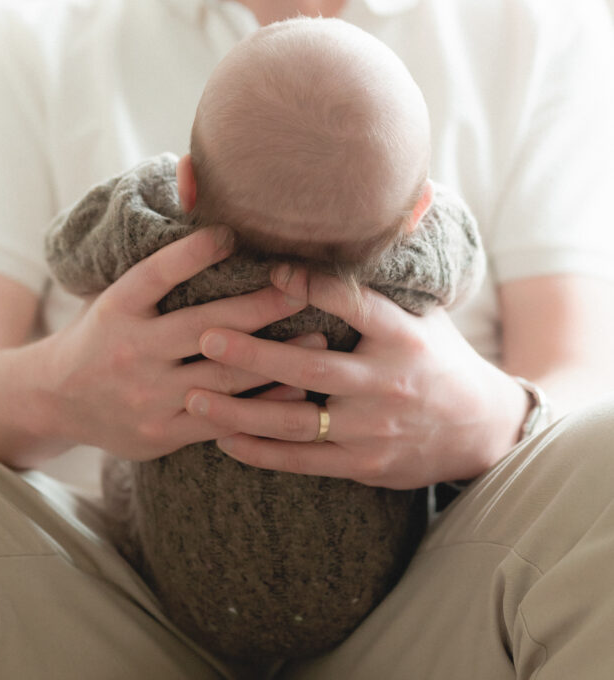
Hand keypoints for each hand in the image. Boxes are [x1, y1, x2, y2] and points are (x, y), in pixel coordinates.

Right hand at [32, 228, 310, 459]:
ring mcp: (147, 397)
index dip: (192, 253)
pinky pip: (222, 419)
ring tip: (318, 339)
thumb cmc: (102, 335)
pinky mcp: (162, 433)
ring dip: (275, 358)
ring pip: (222, 377)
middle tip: (303, 289)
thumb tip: (218, 228)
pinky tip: (294, 388)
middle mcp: (131, 352)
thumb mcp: (115, 297)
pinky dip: (261, 404)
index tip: (231, 234)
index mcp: (117, 309)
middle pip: (205, 326)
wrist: (54, 400)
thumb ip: (158, 274)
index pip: (156, 274)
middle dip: (261, 307)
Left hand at [186, 265, 527, 487]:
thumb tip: (376, 215)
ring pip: (298, 421)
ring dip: (242, 409)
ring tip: (195, 393)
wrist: (483, 431)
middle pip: (313, 368)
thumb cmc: (440, 360)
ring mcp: (375, 429)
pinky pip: (304, 460)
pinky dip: (262, 451)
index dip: (315, 286)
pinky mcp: (365, 465)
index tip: (272, 267)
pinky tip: (224, 437)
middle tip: (205, 336)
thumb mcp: (426, 315)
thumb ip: (384, 284)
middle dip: (255, 353)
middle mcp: (389, 383)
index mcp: (405, 337)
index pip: (357, 306)